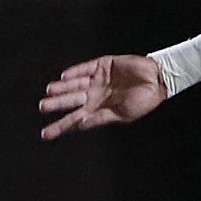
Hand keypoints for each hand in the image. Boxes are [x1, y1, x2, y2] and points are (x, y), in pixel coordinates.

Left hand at [38, 55, 165, 140]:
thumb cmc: (144, 100)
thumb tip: (80, 124)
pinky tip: (65, 76)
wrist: (157, 79)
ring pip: (74, 84)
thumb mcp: (122, 115)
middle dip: (57, 104)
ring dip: (62, 87)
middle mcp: (95, 95)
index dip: (60, 126)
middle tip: (43, 106)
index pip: (75, 119)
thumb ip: (100, 118)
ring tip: (50, 90)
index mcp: (99, 109)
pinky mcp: (102, 65)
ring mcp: (97, 80)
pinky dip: (75, 72)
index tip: (45, 135)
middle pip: (71, 100)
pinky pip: (85, 68)